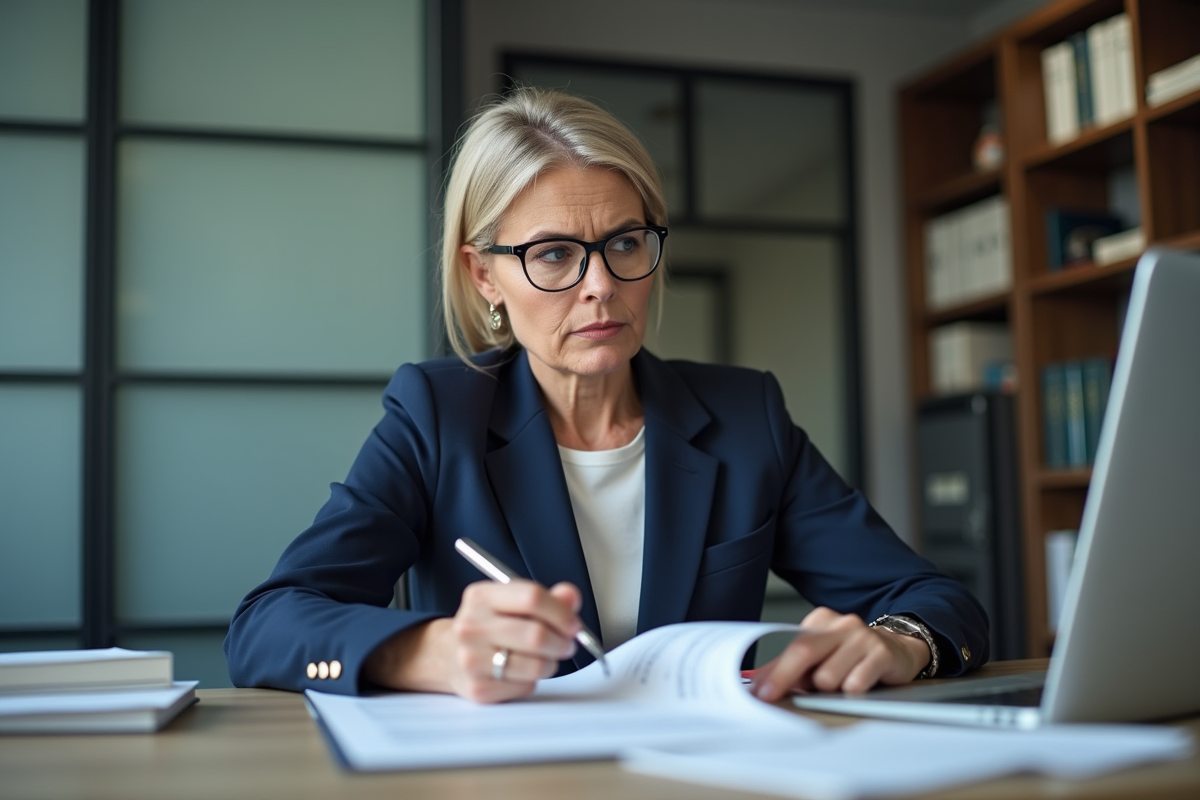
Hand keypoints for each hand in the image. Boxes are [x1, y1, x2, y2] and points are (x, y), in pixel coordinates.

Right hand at [365, 580, 581, 702]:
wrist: (447, 655)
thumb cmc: (488, 626)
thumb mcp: (511, 602)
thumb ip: (546, 598)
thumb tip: (571, 596)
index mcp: (480, 596)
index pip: (532, 597)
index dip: (561, 612)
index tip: (573, 623)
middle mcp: (471, 626)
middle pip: (536, 635)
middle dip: (562, 642)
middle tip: (567, 644)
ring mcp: (471, 659)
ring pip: (535, 665)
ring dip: (551, 663)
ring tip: (546, 658)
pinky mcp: (478, 688)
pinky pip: (525, 686)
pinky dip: (533, 680)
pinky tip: (522, 671)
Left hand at [750, 607, 930, 702]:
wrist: (899, 649)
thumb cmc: (853, 656)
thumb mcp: (822, 655)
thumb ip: (793, 667)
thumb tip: (761, 683)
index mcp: (821, 620)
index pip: (791, 646)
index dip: (773, 671)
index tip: (759, 691)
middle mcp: (841, 624)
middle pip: (804, 652)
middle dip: (783, 678)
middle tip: (770, 697)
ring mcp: (863, 637)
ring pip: (828, 676)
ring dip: (828, 689)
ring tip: (839, 684)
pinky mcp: (882, 654)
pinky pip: (855, 684)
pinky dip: (851, 692)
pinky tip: (858, 685)